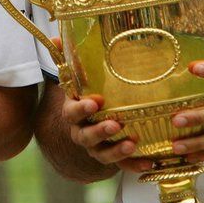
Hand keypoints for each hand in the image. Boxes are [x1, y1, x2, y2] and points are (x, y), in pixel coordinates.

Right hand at [48, 37, 152, 174]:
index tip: (95, 102)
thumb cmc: (84, 96)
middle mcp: (82, 132)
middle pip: (86, 136)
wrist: (87, 126)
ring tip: (132, 143)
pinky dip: (134, 165)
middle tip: (115, 124)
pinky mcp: (112, 158)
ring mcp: (96, 148)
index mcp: (73, 113)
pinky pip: (121, 166)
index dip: (82, 109)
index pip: (72, 112)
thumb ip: (67, 59)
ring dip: (116, 150)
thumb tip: (54, 36)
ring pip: (102, 153)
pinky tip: (149, 163)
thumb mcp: (76, 79)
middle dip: (99, 131)